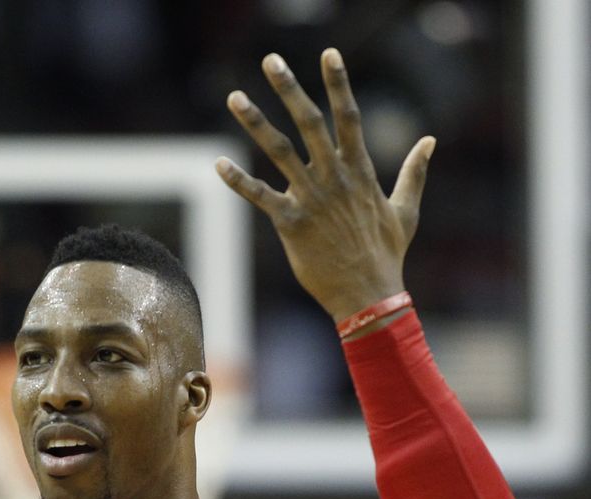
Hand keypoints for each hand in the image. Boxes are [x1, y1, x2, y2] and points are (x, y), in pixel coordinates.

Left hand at [216, 48, 435, 320]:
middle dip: (289, 89)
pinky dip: (239, 180)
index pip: (348, 116)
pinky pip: (260, 196)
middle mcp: (333, 178)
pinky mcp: (291, 224)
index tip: (328, 53)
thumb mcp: (406, 210)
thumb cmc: (386, 254)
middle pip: (309, 123)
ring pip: (279, 152)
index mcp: (359, 171)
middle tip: (271, 60)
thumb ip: (414, 172)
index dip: (338, 83)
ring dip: (256, 123)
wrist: (368, 295)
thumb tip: (430, 141)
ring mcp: (311, 199)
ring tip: (235, 97)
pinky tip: (219, 163)